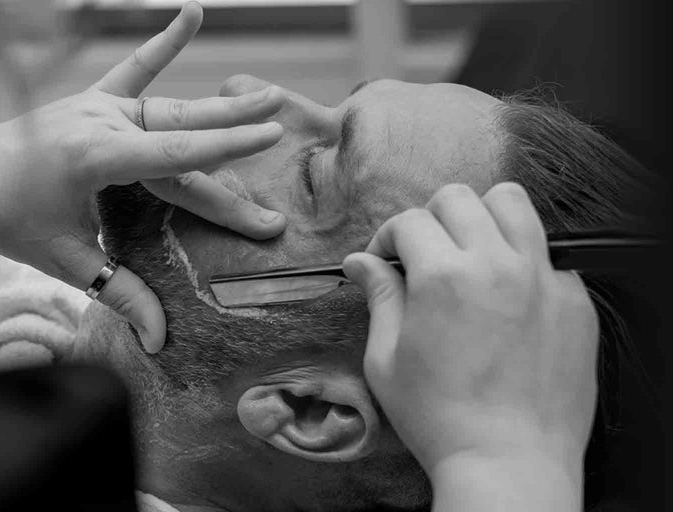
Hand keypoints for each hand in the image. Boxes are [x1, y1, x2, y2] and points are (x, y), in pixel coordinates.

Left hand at [0, 2, 286, 352]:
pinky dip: (163, 44)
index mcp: (96, 158)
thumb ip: (119, 293)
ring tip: (265, 95)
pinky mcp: (89, 101)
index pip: (177, 155)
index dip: (227, 149)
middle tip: (283, 130)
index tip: (272, 137)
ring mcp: (95, 106)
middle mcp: (100, 122)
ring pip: (167, 110)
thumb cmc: (4, 219)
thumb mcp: (64, 259)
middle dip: (234, 139)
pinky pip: (132, 70)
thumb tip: (160, 340)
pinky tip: (192, 13)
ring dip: (215, 106)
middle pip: (181, 136)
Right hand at [342, 183, 597, 507]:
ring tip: (470, 251)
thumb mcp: (387, 360)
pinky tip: (507, 295)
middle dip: (431, 218)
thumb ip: (379, 298)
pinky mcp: (575, 301)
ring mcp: (543, 279)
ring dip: (482, 217)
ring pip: (514, 204)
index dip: (387, 238)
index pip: (410, 221)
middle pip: (460, 199)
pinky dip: (523, 259)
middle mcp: (497, 265)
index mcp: (443, 276)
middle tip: (424, 254)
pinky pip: (548, 254)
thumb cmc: (440, 418)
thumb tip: (360, 262)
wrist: (507, 461)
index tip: (384, 262)